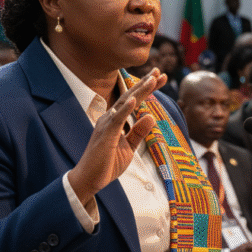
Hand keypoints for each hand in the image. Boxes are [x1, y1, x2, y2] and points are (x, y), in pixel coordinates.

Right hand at [67, 69, 165, 203]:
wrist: (90, 179)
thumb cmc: (106, 164)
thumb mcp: (129, 147)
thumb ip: (139, 132)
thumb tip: (150, 117)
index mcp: (115, 120)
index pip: (133, 100)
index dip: (147, 89)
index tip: (161, 78)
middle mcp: (110, 118)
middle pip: (130, 96)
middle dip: (145, 83)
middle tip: (159, 71)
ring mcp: (106, 124)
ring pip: (124, 103)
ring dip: (139, 91)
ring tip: (152, 79)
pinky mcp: (104, 134)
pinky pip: (116, 119)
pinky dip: (125, 109)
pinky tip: (134, 100)